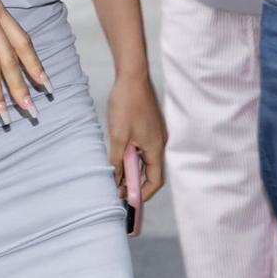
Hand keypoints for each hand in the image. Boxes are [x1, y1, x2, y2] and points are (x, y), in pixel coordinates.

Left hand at [106, 71, 165, 200]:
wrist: (132, 76)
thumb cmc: (126, 104)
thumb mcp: (118, 137)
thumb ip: (118, 161)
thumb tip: (117, 181)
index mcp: (156, 147)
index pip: (155, 181)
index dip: (142, 194)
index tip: (128, 201)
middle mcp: (160, 143)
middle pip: (152, 172)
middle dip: (136, 184)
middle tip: (118, 191)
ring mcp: (156, 134)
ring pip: (147, 160)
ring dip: (134, 170)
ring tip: (116, 176)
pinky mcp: (151, 127)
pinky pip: (145, 148)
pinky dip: (134, 157)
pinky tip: (120, 157)